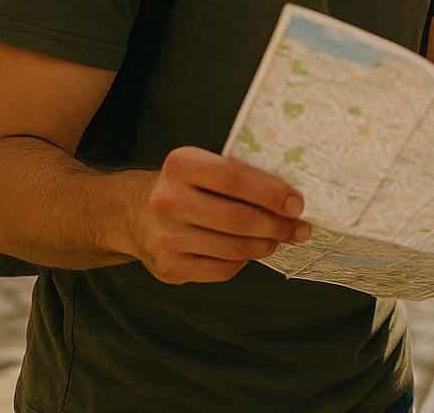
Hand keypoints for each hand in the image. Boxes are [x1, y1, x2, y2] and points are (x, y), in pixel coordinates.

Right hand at [130, 146, 311, 284]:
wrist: (134, 214)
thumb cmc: (185, 187)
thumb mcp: (203, 167)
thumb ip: (239, 176)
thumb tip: (291, 198)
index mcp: (181, 165)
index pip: (235, 179)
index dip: (272, 193)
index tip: (297, 204)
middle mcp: (168, 200)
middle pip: (238, 219)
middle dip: (277, 226)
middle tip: (299, 228)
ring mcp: (166, 237)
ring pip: (234, 248)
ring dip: (265, 245)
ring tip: (278, 239)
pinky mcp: (168, 266)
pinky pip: (222, 269)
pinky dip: (243, 262)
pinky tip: (249, 251)